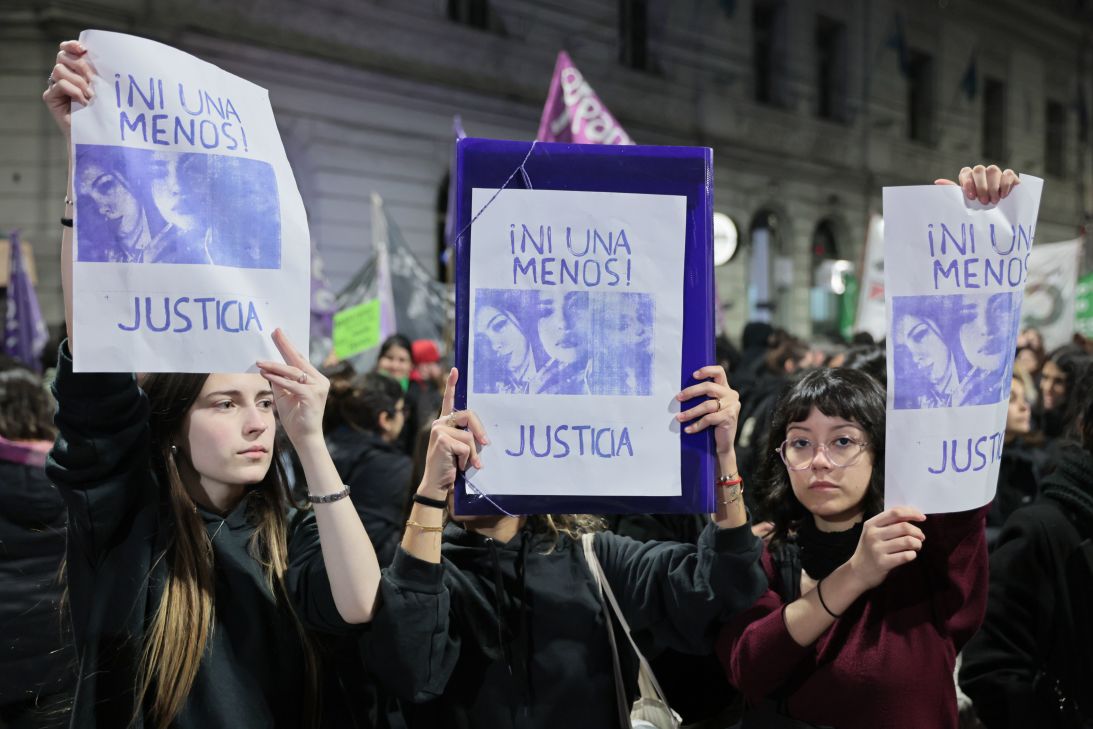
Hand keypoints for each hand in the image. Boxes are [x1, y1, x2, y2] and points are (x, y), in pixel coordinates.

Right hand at [43, 40, 93, 138]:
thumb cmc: (104, 111)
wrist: (96, 135)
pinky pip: (59, 84)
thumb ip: (96, 72)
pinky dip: (73, 91)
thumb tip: (93, 57)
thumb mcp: (102, 87)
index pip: (66, 50)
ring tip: (91, 96)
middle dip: (81, 65)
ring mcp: (55, 86)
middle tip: (94, 80)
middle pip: (63, 57)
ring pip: (59, 69)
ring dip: (79, 81)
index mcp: (75, 70)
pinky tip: (83, 102)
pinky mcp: (50, 97)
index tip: (83, 49)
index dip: (71, 45)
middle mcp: (63, 75)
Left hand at [257, 328, 328, 444]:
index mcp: (315, 379)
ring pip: (294, 372)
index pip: (300, 360)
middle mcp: (320, 381)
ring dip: (275, 366)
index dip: (288, 347)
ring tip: (260, 362)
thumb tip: (269, 368)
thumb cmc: (296, 419)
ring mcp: (318, 388)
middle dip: (285, 346)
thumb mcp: (286, 396)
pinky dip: (278, 379)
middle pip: (299, 360)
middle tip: (275, 333)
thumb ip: (281, 382)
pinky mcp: (312, 396)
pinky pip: (292, 384)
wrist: (306, 438)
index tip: (278, 334)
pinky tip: (266, 374)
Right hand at [418, 368, 488, 498]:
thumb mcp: (461, 449)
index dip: (451, 385)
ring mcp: (438, 430)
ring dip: (473, 454)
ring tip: (466, 464)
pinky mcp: (442, 439)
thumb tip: (483, 437)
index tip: (455, 370)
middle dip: (480, 431)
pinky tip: (458, 466)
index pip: (448, 401)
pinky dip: (467, 459)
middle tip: (487, 444)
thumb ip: (467, 438)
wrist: (437, 484)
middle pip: (469, 416)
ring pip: (470, 436)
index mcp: (444, 423)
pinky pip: (466, 446)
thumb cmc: (451, 467)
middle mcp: (439, 423)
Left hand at [676, 365, 739, 455]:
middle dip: (691, 392)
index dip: (707, 371)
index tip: (693, 375)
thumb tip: (681, 392)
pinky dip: (696, 425)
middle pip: (709, 387)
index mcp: (726, 388)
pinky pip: (708, 419)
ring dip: (690, 412)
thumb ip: (704, 397)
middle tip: (678, 398)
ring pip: (707, 405)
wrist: (723, 443)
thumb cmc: (713, 423)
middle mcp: (731, 395)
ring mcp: (732, 406)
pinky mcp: (729, 417)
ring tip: (679, 417)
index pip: (719, 372)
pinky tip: (688, 429)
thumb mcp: (710, 407)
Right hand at [846, 507, 925, 589]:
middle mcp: (873, 535)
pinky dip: (912, 555)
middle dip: (917, 531)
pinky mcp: (882, 563)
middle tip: (921, 537)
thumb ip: (889, 523)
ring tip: (917, 546)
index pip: (895, 512)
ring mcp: (877, 549)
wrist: (858, 572)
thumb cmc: (870, 550)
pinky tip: (910, 555)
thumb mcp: (873, 533)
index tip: (922, 517)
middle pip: (904, 526)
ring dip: (917, 543)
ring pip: (907, 541)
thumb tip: (912, 515)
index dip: (912, 513)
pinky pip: (906, 556)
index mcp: (871, 524)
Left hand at [934, 164, 1018, 203]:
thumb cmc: (980, 208)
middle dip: (981, 186)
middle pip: (979, 169)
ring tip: (993, 201)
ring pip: (993, 170)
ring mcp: (996, 173)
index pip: (966, 172)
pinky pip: (1008, 173)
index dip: (967, 182)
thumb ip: (954, 192)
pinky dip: (1005, 184)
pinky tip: (1003, 196)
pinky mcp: (1010, 176)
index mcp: (970, 178)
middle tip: (983, 201)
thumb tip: (937, 182)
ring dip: (992, 187)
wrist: (1001, 216)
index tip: (970, 196)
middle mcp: (982, 173)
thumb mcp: (966, 202)